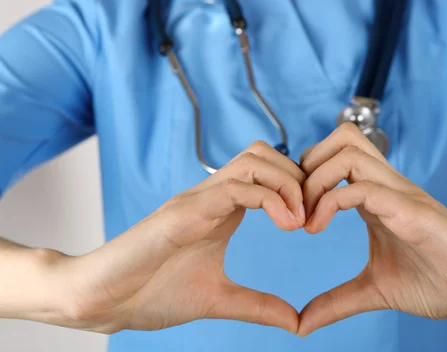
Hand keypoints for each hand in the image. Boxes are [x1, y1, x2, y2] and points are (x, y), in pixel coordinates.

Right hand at [51, 141, 305, 333]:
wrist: (102, 300)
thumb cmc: (150, 294)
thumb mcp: (219, 300)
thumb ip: (258, 306)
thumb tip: (295, 322)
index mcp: (220, 210)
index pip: (266, 171)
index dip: (297, 187)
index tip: (314, 221)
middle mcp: (210, 196)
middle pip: (263, 153)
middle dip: (297, 176)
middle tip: (312, 216)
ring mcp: (197, 200)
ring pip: (253, 160)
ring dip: (286, 182)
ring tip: (300, 220)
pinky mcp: (184, 212)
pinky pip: (235, 187)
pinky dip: (269, 198)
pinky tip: (285, 224)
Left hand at [297, 123, 446, 335]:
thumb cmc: (442, 284)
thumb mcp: (375, 290)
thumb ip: (337, 301)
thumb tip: (302, 323)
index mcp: (377, 198)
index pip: (335, 155)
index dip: (304, 176)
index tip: (291, 216)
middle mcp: (388, 187)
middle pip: (341, 137)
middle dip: (307, 165)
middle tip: (296, 208)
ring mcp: (401, 195)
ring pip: (349, 151)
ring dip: (315, 180)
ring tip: (307, 220)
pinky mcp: (412, 211)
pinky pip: (363, 187)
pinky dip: (331, 201)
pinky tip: (318, 228)